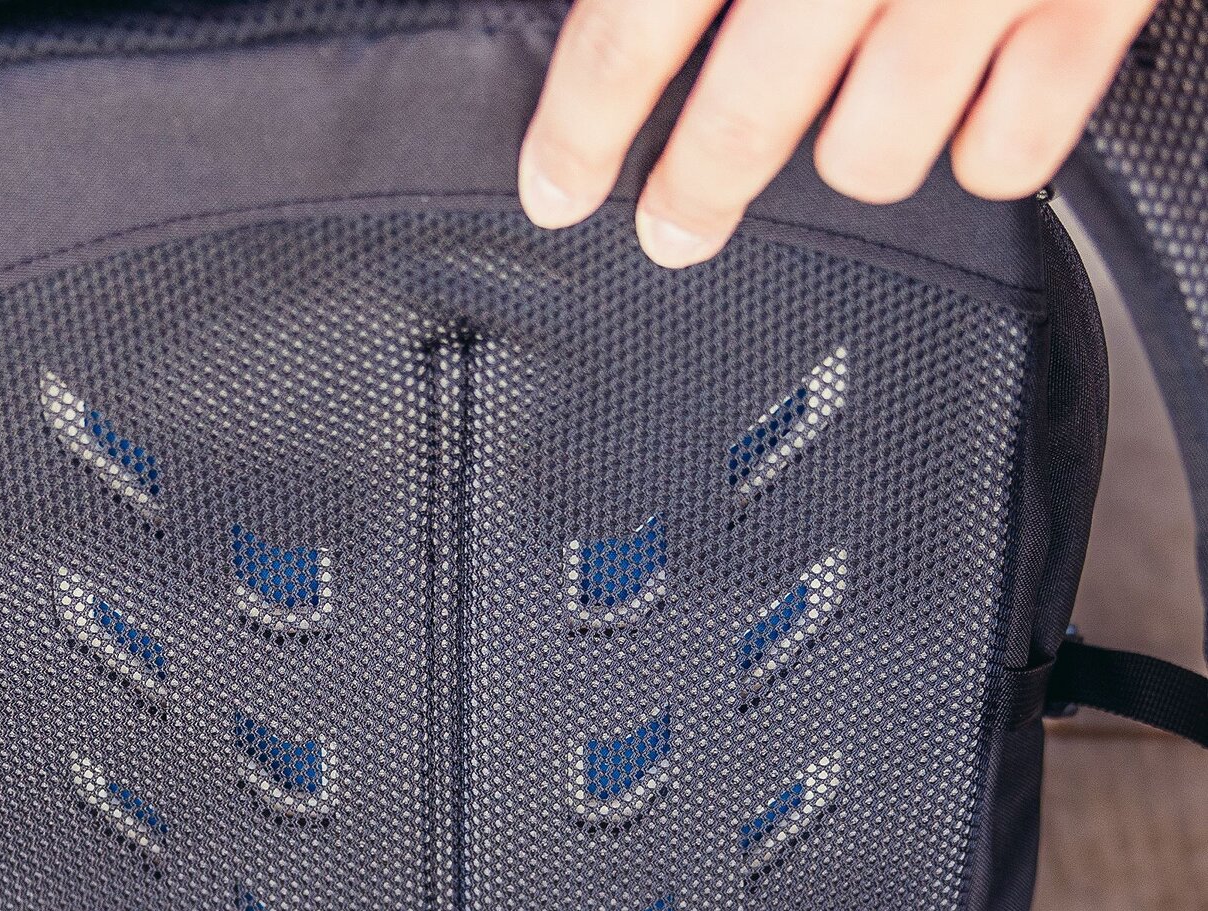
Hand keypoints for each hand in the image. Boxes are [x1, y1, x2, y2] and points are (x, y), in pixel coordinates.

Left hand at [518, 0, 1157, 266]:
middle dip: (694, 191)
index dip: (581, 130)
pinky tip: (956, 110)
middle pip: (749, 121)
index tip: (556, 188)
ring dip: (843, 153)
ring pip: (873, 157)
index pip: (634, 31)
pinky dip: (972, 150)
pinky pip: (1008, 152)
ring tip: (839, 121)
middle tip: (672, 225)